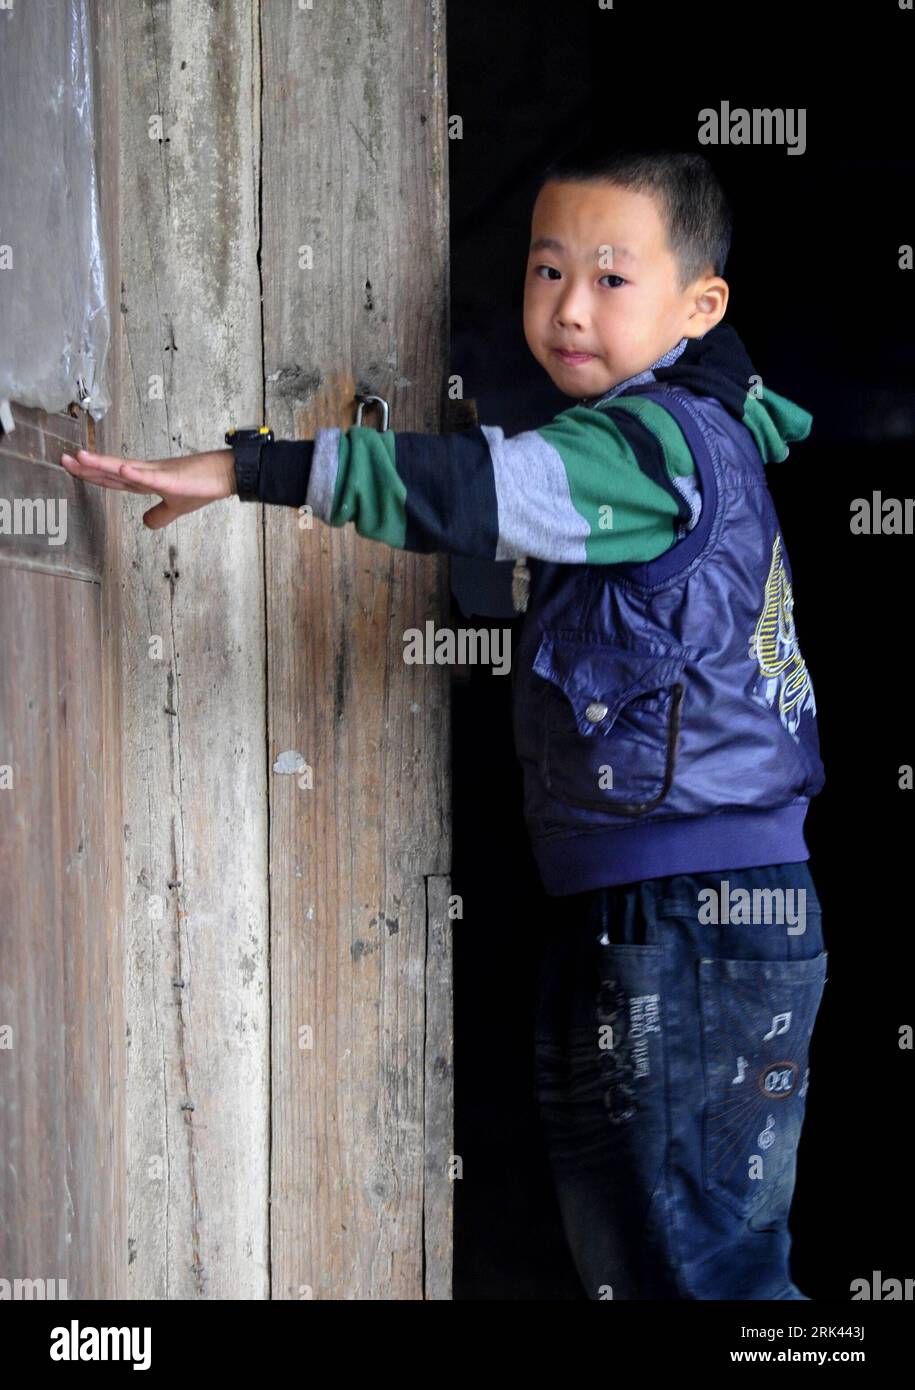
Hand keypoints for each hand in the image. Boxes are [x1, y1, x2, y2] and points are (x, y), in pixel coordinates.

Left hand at [59, 447, 236, 528]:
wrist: (225, 475)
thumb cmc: (203, 485)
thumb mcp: (177, 507)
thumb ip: (160, 515)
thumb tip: (146, 523)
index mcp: (146, 480)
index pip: (113, 478)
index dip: (91, 474)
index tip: (71, 467)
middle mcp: (147, 473)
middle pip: (112, 471)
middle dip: (87, 467)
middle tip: (63, 459)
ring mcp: (159, 474)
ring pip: (125, 469)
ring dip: (103, 464)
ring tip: (81, 457)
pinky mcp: (173, 479)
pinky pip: (151, 477)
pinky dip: (135, 473)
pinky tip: (121, 468)